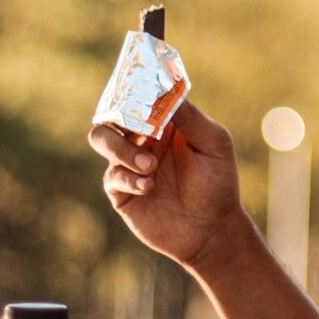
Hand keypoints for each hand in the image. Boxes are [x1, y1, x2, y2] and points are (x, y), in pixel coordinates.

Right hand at [89, 101, 249, 268]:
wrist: (211, 230)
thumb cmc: (217, 183)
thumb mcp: (214, 143)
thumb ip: (190, 117)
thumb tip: (164, 91)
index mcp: (163, 120)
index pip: (139, 94)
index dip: (134, 88)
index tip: (139, 92)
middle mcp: (142, 137)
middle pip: (112, 112)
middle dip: (119, 116)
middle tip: (137, 127)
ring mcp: (128, 163)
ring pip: (101, 138)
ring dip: (121, 148)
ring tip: (149, 165)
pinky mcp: (121, 191)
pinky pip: (112, 176)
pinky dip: (129, 178)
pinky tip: (150, 186)